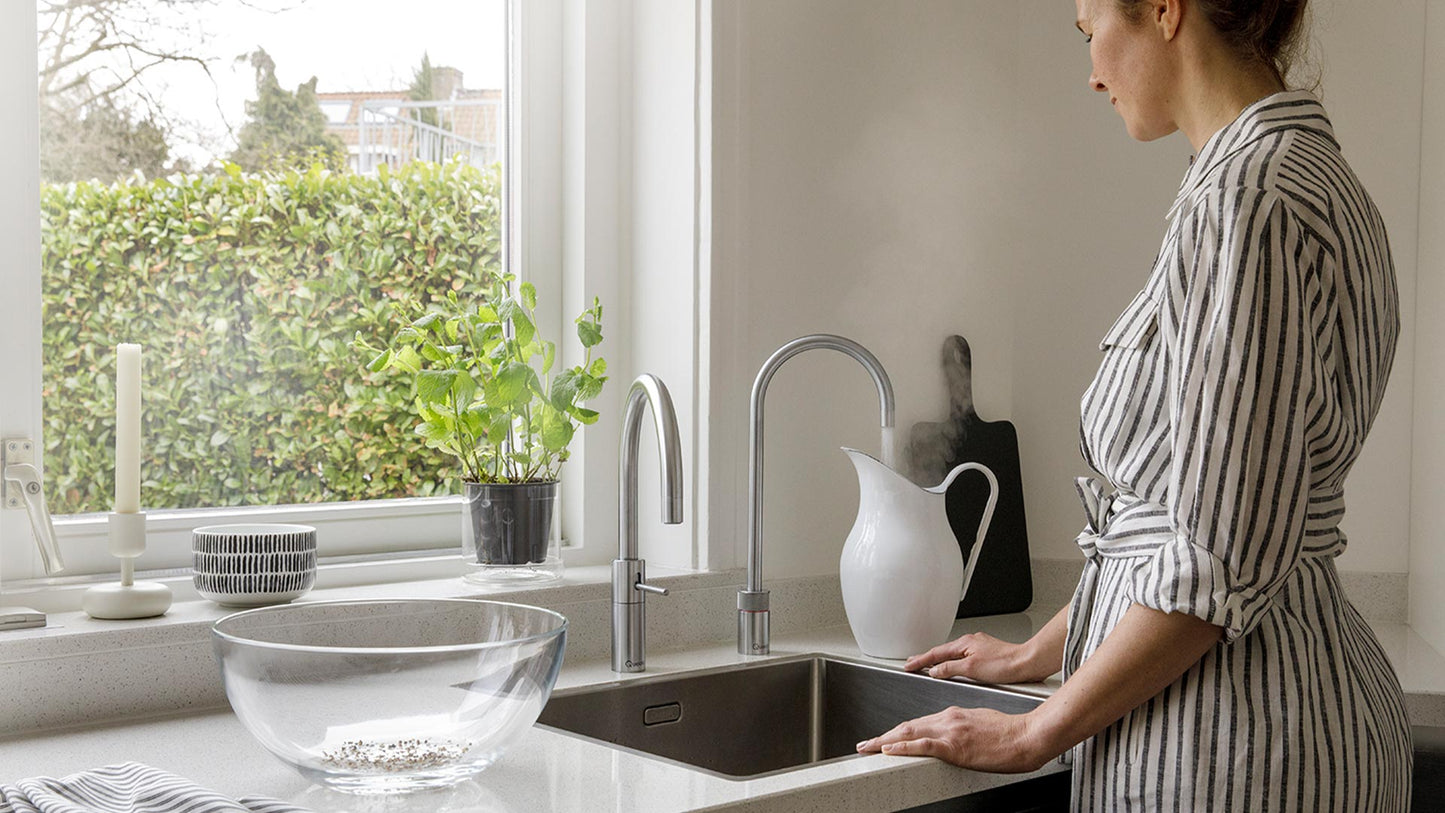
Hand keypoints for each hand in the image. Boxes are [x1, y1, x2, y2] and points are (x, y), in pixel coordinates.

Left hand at [855, 707, 1049, 772]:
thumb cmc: (1011, 731)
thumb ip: (964, 726)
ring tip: (868, 748)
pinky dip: (902, 746)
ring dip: (885, 741)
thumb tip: (956, 735)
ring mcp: (950, 731)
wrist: (1027, 736)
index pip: (919, 722)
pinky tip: (890, 749)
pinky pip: (922, 745)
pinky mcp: (955, 746)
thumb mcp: (982, 722)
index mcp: (954, 714)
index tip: (886, 737)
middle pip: (908, 725)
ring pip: (909, 732)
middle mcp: (948, 719)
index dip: (899, 731)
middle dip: (885, 735)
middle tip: (867, 744)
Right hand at [904, 632, 1042, 683]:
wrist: (1027, 663)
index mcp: (964, 643)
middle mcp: (970, 642)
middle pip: (942, 651)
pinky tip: (953, 667)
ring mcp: (979, 647)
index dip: (920, 660)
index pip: (935, 653)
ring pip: (953, 654)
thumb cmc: (1005, 664)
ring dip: (939, 660)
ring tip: (928, 666)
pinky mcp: (986, 654)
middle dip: (925, 657)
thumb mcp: (972, 669)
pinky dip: (953, 662)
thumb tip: (935, 670)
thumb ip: (950, 669)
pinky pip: (963, 657)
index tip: (908, 665)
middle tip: (912, 662)